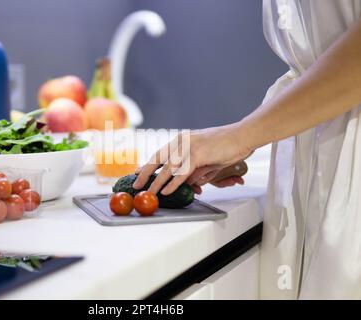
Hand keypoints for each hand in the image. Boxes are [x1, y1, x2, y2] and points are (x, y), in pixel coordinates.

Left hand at [133, 123, 251, 194]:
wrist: (243, 135)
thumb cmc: (228, 146)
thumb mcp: (207, 160)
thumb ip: (196, 171)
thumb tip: (189, 183)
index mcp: (182, 140)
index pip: (160, 153)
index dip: (148, 165)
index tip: (138, 174)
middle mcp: (182, 141)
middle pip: (157, 158)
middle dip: (144, 173)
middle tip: (136, 184)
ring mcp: (189, 146)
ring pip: (167, 168)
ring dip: (156, 182)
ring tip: (148, 193)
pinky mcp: (198, 154)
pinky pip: (182, 172)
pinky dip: (173, 183)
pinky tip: (166, 191)